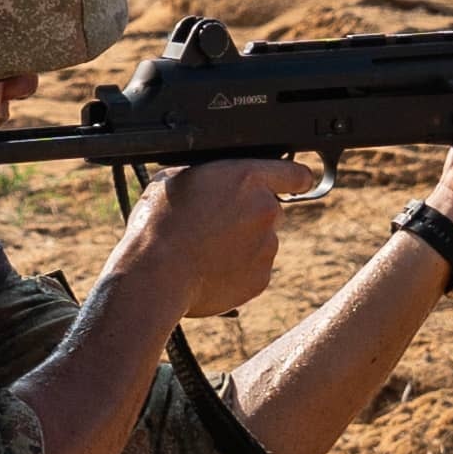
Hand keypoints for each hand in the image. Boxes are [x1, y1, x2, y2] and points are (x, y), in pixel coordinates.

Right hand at [114, 156, 304, 319]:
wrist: (155, 274)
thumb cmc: (159, 223)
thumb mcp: (177, 177)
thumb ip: (212, 175)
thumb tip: (218, 180)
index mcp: (248, 179)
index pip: (296, 174)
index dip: (294, 180)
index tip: (294, 185)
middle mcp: (266, 211)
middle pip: (270, 210)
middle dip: (249, 216)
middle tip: (215, 225)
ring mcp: (267, 248)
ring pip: (261, 242)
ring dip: (241, 245)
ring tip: (204, 251)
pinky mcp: (260, 279)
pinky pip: (253, 270)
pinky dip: (237, 271)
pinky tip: (208, 270)